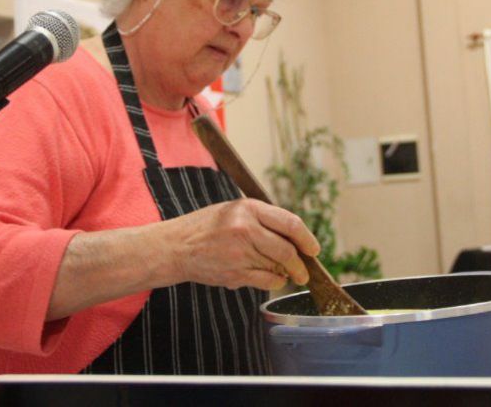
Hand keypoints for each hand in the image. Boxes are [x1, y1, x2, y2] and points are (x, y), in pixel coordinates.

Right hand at [166, 199, 319, 291]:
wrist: (176, 246)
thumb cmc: (206, 227)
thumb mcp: (234, 210)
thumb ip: (263, 220)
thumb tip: (296, 238)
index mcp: (248, 208)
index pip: (290, 223)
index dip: (307, 239)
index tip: (314, 249)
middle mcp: (245, 228)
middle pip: (287, 250)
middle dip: (301, 264)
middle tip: (304, 271)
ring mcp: (240, 252)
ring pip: (277, 267)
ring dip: (285, 273)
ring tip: (283, 272)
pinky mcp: (234, 273)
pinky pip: (267, 281)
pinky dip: (275, 282)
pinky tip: (272, 278)